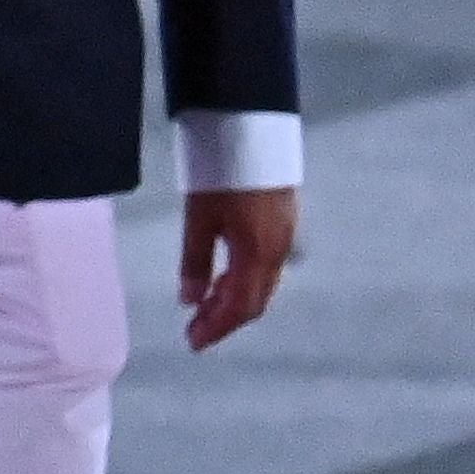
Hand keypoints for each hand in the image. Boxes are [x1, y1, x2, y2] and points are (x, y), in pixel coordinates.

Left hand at [180, 188, 295, 352]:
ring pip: (261, 282)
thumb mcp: (199, 218)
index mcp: (259, 255)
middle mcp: (278, 251)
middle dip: (225, 318)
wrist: (254, 130)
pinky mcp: (283, 221)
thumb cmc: (222, 174)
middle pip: (255, 299)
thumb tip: (189, 301)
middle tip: (194, 330)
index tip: (194, 342)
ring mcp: (285, 236)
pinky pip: (266, 265)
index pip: (241, 307)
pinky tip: (222, 277)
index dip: (218, 328)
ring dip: (233, 299)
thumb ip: (195, 261)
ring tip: (203, 307)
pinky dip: (243, 279)